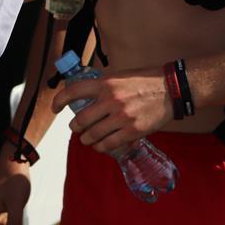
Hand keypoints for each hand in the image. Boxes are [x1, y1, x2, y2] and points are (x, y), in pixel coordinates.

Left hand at [51, 67, 173, 153]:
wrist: (170, 89)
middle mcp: (111, 100)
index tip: (55, 108)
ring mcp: (121, 117)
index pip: (74, 91)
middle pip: (81, 120)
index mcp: (105, 83)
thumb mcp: (119, 76)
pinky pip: (108, 144)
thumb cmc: (144, 81)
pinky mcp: (132, 131)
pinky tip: (100, 146)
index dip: (59, 100)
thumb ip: (102, 86)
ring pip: (92, 135)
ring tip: (87, 139)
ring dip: (86, 139)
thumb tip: (84, 94)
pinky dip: (100, 147)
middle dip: (75, 127)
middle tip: (76, 128)